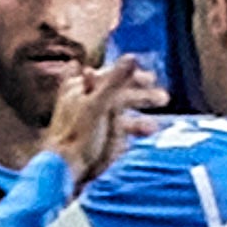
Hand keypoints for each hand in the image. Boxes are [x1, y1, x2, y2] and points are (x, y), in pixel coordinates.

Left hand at [46, 51, 160, 185]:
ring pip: (120, 115)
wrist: (63, 169)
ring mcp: (92, 121)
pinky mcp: (97, 139)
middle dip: (142, 97)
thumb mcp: (98, 105)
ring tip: (154, 127)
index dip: (134, 76)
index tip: (153, 79)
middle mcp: (86, 102)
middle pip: (119, 94)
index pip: (112, 76)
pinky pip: (119, 130)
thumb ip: (116, 81)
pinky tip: (145, 134)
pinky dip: (133, 130)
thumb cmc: (77, 136)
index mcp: (80, 88)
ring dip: (140, 118)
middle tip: (164, 99)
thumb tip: (132, 57)